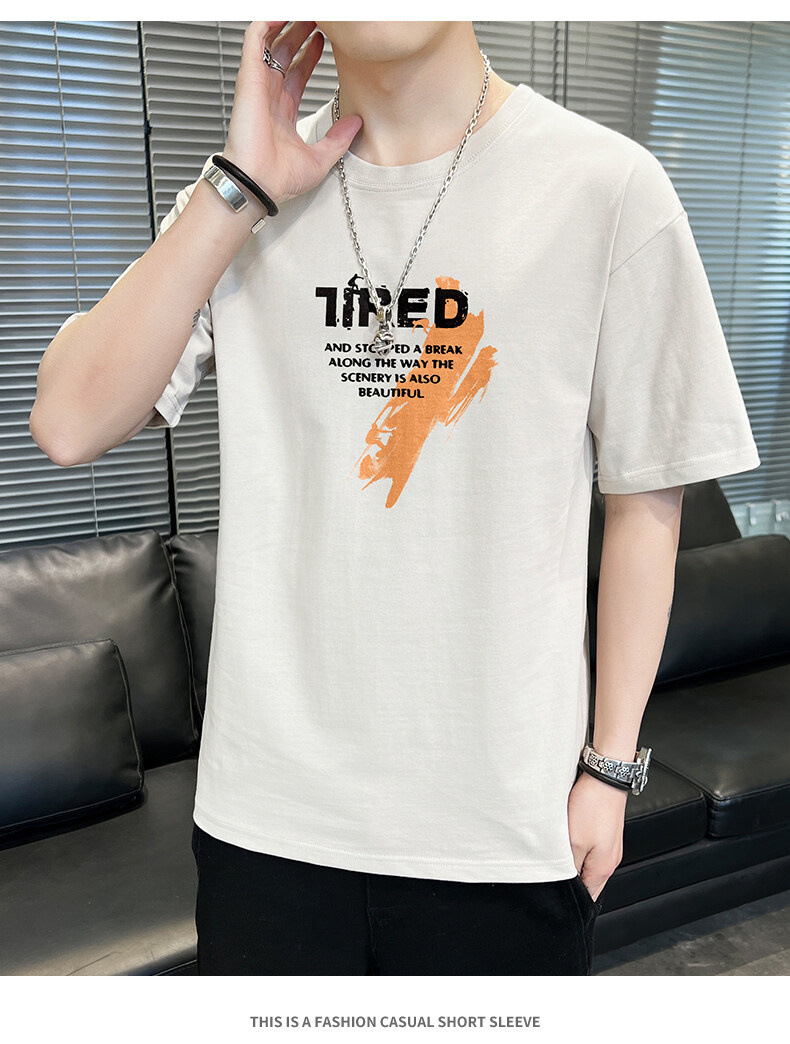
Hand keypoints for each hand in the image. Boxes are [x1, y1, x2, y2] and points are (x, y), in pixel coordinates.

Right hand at [222, 21, 362, 208]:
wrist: (257, 183)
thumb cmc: (278, 179)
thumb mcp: (320, 159)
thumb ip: (338, 139)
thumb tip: (357, 123)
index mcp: (282, 113)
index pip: (296, 73)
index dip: (310, 54)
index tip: (324, 41)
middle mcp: (268, 96)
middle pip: (284, 52)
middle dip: (300, 32)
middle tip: (318, 19)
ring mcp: (258, 85)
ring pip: (269, 41)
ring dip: (286, 23)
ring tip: (306, 13)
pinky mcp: (249, 77)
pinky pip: (254, 38)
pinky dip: (267, 22)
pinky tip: (284, 13)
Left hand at [567, 769, 626, 901]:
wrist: (605, 776)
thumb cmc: (592, 805)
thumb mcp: (573, 842)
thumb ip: (569, 868)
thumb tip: (567, 886)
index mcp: (603, 869)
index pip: (586, 898)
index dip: (569, 899)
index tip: (554, 893)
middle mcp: (610, 860)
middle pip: (588, 881)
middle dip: (570, 880)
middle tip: (552, 870)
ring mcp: (609, 846)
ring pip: (587, 863)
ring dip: (573, 861)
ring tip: (559, 850)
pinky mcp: (605, 832)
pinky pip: (589, 848)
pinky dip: (578, 846)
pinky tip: (567, 836)